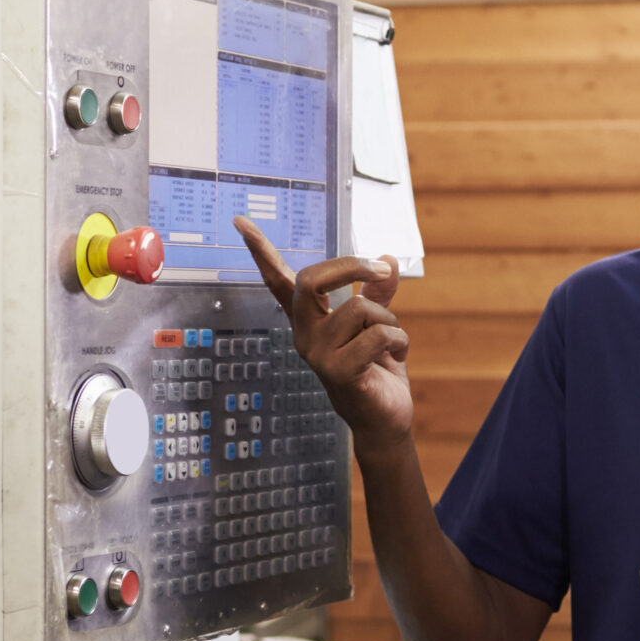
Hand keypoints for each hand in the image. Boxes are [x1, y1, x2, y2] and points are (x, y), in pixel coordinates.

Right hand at [235, 218, 412, 450]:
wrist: (384, 419)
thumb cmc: (377, 371)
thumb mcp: (379, 324)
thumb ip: (378, 292)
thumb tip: (386, 259)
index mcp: (309, 319)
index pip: (279, 281)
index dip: (261, 251)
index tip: (241, 221)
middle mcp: (304, 334)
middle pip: (311, 280)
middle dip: (351, 267)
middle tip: (380, 270)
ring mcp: (317, 354)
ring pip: (359, 308)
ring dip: (389, 320)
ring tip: (389, 344)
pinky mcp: (337, 372)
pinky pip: (378, 335)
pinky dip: (398, 341)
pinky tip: (394, 359)